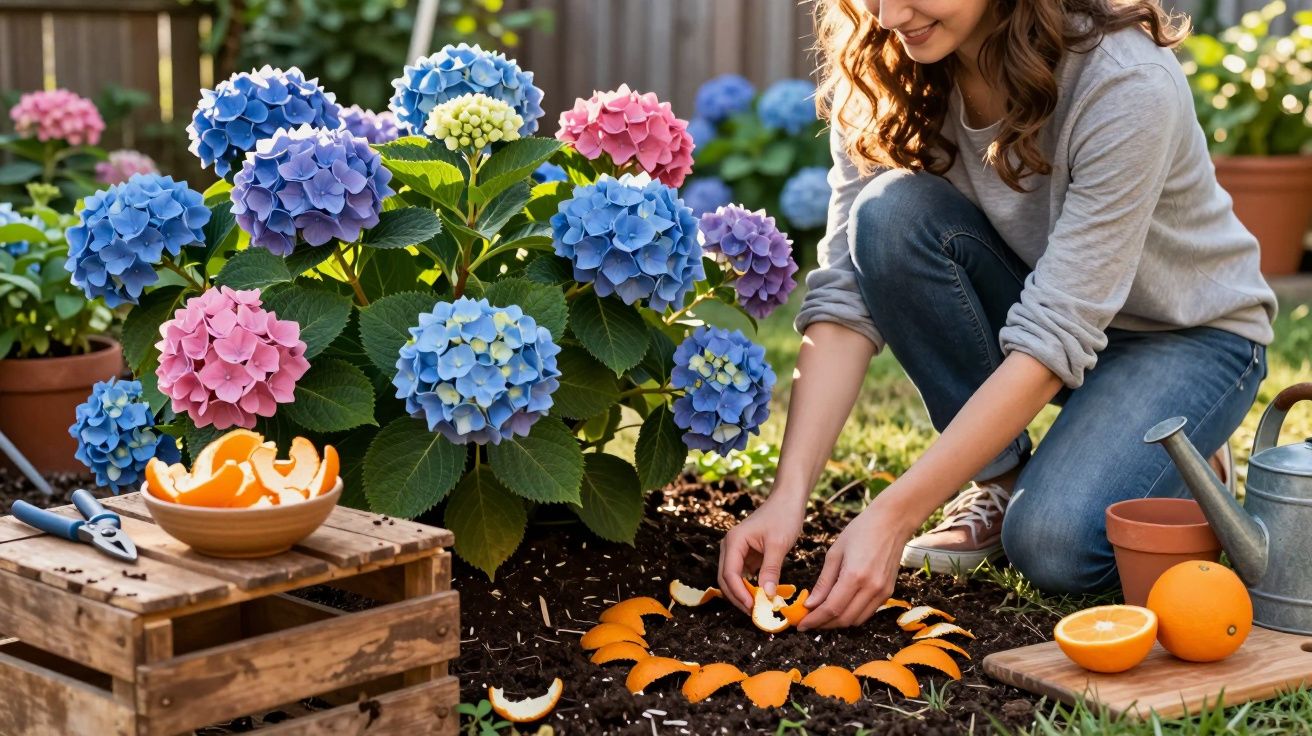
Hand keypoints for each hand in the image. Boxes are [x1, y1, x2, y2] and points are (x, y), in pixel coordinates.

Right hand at [717, 493, 805, 612]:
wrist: (788, 501)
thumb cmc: (783, 517)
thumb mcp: (778, 544)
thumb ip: (771, 570)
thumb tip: (767, 595)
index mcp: (733, 542)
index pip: (729, 574)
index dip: (739, 594)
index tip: (753, 608)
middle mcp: (730, 547)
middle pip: (725, 579)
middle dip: (738, 598)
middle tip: (755, 614)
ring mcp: (736, 551)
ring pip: (732, 579)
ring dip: (742, 594)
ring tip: (758, 608)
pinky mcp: (745, 555)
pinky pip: (742, 576)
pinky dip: (749, 588)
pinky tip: (761, 597)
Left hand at [797, 495, 917, 630]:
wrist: (892, 522)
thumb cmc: (860, 531)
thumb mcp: (835, 553)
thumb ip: (823, 582)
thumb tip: (810, 604)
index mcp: (854, 576)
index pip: (831, 608)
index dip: (814, 620)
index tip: (800, 625)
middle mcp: (871, 588)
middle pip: (843, 619)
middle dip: (823, 624)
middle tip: (807, 622)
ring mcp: (882, 592)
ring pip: (856, 620)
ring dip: (837, 622)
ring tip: (821, 617)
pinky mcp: (888, 592)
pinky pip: (867, 613)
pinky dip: (852, 615)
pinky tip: (840, 608)